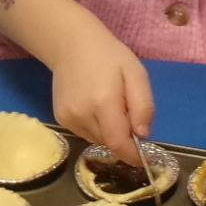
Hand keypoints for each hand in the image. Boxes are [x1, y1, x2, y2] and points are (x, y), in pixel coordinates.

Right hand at [49, 30, 153, 166]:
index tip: (145, 161)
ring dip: (109, 132)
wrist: (71, 45)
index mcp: (103, 102)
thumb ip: (143, 105)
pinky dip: (96, 127)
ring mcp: (68, 118)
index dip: (132, 156)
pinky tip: (94, 106)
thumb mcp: (136, 74)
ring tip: (109, 105)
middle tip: (126, 111)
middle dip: (123, 137)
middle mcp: (82, 114)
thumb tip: (143, 135)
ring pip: (97, 140)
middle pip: (109, 142)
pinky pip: (85, 133)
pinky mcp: (60, 119)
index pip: (118, 143)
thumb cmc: (109, 57)